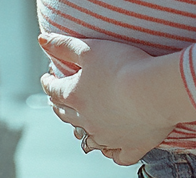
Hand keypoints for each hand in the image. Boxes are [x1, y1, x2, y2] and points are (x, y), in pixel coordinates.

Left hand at [39, 33, 185, 165]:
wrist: (153, 91)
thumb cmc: (122, 65)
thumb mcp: (89, 48)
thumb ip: (64, 44)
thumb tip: (42, 39)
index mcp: (75, 95)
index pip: (53, 90)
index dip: (48, 82)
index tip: (47, 77)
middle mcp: (86, 120)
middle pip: (65, 115)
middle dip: (59, 106)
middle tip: (58, 100)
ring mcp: (107, 137)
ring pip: (88, 138)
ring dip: (82, 131)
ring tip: (80, 125)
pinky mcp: (129, 147)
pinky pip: (115, 155)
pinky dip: (111, 152)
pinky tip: (109, 148)